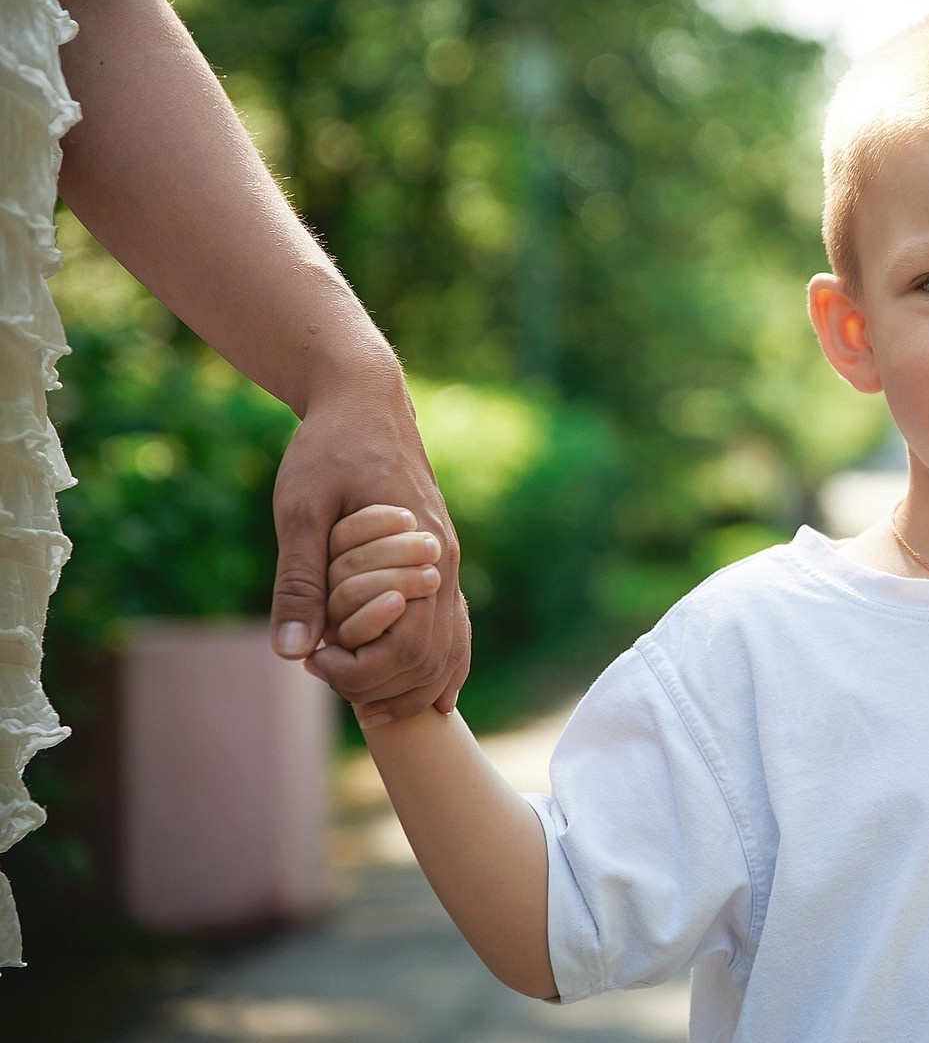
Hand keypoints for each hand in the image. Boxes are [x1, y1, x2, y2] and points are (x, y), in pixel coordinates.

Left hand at [266, 377, 469, 721]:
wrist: (365, 399)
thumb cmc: (328, 448)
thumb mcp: (300, 509)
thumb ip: (299, 579)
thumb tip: (293, 652)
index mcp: (418, 552)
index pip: (410, 646)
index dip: (362, 671)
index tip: (314, 660)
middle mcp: (442, 562)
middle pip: (435, 657)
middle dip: (385, 687)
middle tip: (330, 680)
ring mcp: (446, 562)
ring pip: (452, 648)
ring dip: (416, 687)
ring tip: (372, 709)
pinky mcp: (437, 560)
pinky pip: (455, 626)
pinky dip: (444, 666)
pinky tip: (428, 695)